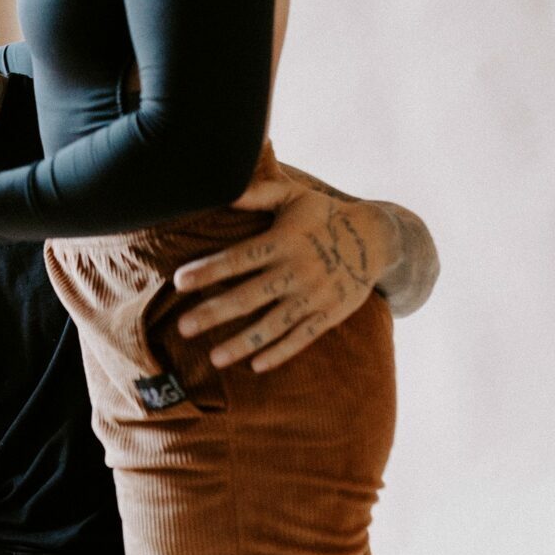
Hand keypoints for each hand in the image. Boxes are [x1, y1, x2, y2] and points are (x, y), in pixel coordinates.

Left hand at [174, 173, 389, 372]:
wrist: (376, 238)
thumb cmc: (324, 214)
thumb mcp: (294, 196)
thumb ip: (259, 194)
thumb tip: (224, 189)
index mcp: (283, 241)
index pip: (239, 258)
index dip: (209, 270)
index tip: (178, 281)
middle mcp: (297, 270)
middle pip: (249, 295)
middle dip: (214, 312)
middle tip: (183, 327)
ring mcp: (313, 296)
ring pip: (272, 324)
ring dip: (242, 342)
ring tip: (213, 358)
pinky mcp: (329, 315)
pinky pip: (302, 338)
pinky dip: (280, 352)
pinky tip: (256, 366)